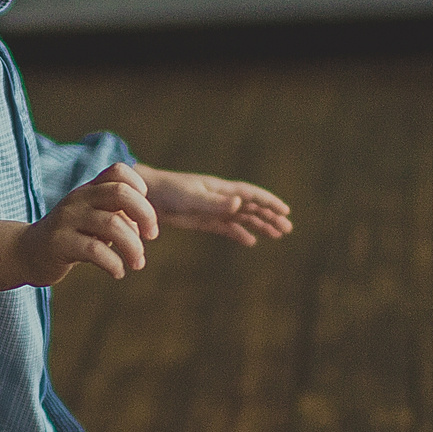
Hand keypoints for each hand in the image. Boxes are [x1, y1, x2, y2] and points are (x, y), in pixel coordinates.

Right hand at [15, 163, 158, 283]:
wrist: (26, 253)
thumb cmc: (70, 238)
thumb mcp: (94, 222)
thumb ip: (118, 218)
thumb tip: (143, 225)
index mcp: (89, 190)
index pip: (118, 171)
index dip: (139, 187)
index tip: (143, 214)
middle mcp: (78, 199)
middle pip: (120, 193)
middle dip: (145, 215)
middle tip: (151, 236)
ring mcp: (67, 219)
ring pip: (112, 224)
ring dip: (133, 247)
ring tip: (137, 263)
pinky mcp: (59, 243)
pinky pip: (95, 251)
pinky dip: (114, 263)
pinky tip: (118, 272)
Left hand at [136, 165, 293, 245]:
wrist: (145, 197)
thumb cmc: (168, 193)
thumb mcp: (192, 198)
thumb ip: (215, 202)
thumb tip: (241, 204)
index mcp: (221, 189)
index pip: (251, 195)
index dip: (269, 202)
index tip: (285, 212)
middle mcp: (220, 198)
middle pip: (251, 207)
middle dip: (269, 216)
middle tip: (287, 229)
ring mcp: (212, 208)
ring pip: (242, 217)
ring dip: (259, 225)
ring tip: (277, 235)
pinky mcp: (202, 219)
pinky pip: (226, 227)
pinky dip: (239, 233)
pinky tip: (250, 241)